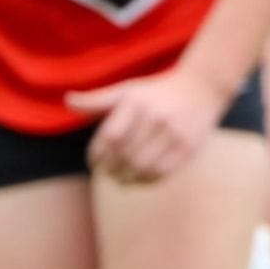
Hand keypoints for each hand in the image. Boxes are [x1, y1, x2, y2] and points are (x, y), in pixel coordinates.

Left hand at [65, 66, 228, 184]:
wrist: (201, 88)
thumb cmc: (156, 92)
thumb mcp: (127, 91)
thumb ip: (97, 100)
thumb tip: (68, 101)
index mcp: (137, 102)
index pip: (109, 138)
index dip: (97, 155)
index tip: (94, 162)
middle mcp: (156, 116)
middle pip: (124, 156)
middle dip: (110, 170)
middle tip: (107, 173)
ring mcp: (174, 133)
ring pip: (142, 168)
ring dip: (126, 179)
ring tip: (120, 178)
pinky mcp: (189, 148)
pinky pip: (161, 174)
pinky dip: (145, 181)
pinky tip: (138, 178)